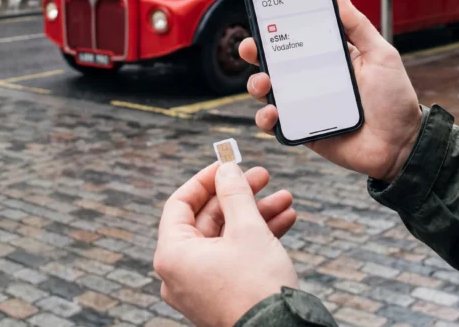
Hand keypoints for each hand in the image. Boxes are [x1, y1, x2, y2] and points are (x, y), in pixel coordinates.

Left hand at [155, 162, 298, 326]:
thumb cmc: (257, 286)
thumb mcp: (248, 229)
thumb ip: (235, 193)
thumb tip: (227, 169)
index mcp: (173, 255)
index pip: (180, 204)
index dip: (206, 179)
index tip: (228, 164)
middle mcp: (180, 272)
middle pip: (208, 219)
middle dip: (241, 196)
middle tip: (264, 177)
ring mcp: (199, 286)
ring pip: (226, 238)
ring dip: (256, 215)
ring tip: (285, 200)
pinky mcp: (220, 295)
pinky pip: (233, 258)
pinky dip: (255, 239)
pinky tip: (284, 221)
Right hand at [240, 0, 421, 182]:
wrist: (401, 145)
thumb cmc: (395, 100)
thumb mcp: (381, 56)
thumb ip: (360, 28)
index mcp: (330, 58)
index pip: (297, 37)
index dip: (277, 25)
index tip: (262, 12)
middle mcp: (313, 79)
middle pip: (275, 62)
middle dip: (256, 52)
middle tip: (250, 47)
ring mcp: (305, 105)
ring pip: (268, 91)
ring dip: (257, 84)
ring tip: (264, 83)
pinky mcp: (303, 130)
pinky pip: (275, 124)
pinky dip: (265, 118)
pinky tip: (272, 112)